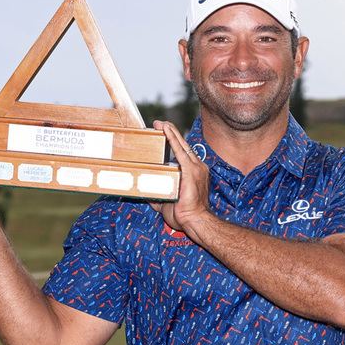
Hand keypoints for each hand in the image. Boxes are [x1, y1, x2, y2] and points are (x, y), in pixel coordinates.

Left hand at [149, 121, 212, 240]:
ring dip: (170, 131)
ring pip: (182, 144)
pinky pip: (180, 150)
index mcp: (194, 173)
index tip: (163, 133)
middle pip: (183, 145)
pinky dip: (172, 138)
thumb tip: (146, 193)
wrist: (196, 221)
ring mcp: (195, 168)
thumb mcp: (168, 203)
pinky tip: (165, 129)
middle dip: (170, 132)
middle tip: (158, 123)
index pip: (183, 153)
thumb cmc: (185, 215)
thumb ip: (159, 195)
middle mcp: (197, 167)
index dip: (173, 142)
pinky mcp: (191, 170)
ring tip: (159, 123)